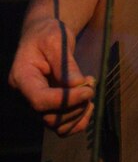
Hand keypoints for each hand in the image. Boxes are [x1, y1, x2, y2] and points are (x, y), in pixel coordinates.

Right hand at [9, 17, 94, 135]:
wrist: (44, 36)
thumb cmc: (47, 33)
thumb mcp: (56, 40)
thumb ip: (66, 64)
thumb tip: (78, 85)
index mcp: (22, 77)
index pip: (40, 99)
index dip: (66, 100)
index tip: (88, 90)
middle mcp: (25, 96)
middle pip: (49, 116)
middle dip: (75, 105)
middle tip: (91, 85)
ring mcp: (36, 105)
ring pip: (57, 125)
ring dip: (79, 114)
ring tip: (90, 92)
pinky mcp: (48, 108)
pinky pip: (62, 127)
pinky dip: (78, 121)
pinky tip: (88, 105)